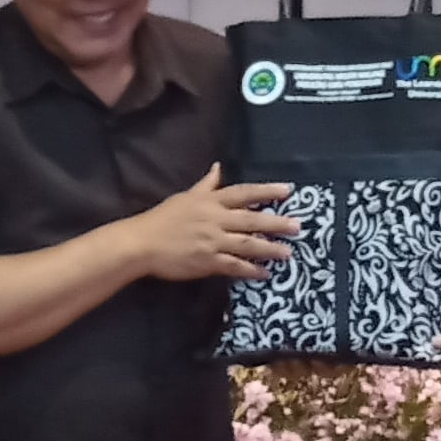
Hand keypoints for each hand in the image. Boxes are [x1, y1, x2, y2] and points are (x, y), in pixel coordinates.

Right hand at [125, 165, 296, 282]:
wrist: (142, 243)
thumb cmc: (163, 218)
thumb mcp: (186, 196)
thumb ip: (206, 184)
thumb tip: (218, 167)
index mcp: (210, 201)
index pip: (244, 193)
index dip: (267, 191)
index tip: (288, 190)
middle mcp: (215, 219)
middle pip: (251, 219)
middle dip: (276, 223)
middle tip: (298, 226)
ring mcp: (212, 241)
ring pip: (247, 244)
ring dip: (269, 248)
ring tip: (288, 253)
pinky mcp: (207, 261)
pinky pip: (234, 266)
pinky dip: (250, 269)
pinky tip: (264, 273)